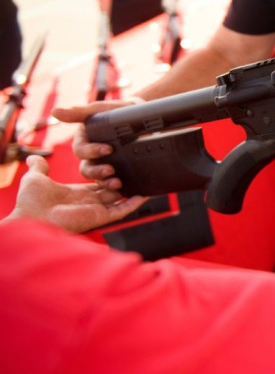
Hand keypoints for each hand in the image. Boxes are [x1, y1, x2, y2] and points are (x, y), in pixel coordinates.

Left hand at [4, 156, 146, 232]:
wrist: (32, 216)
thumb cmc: (31, 201)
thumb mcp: (35, 177)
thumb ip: (39, 167)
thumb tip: (35, 157)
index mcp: (75, 194)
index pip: (96, 185)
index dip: (106, 177)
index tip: (115, 166)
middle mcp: (87, 203)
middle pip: (110, 192)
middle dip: (120, 182)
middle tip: (129, 169)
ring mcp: (95, 210)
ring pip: (119, 201)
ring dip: (129, 190)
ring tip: (141, 178)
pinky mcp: (101, 217)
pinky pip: (121, 211)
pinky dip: (134, 204)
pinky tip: (144, 195)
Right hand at [51, 99, 133, 189]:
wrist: (139, 117)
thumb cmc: (115, 111)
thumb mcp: (98, 110)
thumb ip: (78, 112)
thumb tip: (54, 112)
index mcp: (84, 142)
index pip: (80, 151)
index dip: (91, 151)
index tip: (108, 149)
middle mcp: (91, 157)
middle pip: (87, 170)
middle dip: (97, 172)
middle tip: (110, 170)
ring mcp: (104, 165)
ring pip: (99, 180)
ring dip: (106, 183)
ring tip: (117, 183)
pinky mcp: (118, 173)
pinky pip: (114, 183)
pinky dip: (120, 188)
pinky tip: (128, 191)